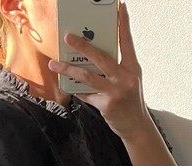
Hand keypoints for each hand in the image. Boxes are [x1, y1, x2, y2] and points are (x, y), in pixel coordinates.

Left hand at [47, 1, 151, 141]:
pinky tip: (67, 86)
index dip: (123, 24)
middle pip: (101, 57)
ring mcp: (116, 92)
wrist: (136, 127)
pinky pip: (86, 95)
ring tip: (54, 64)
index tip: (119, 7)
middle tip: (67, 36)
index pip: (127, 41)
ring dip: (68, 69)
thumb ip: (115, 68)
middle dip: (83, 46)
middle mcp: (125, 78)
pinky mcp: (106, 105)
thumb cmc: (130, 100)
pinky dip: (76, 90)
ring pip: (87, 77)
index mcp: (133, 68)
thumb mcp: (129, 80)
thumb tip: (92, 55)